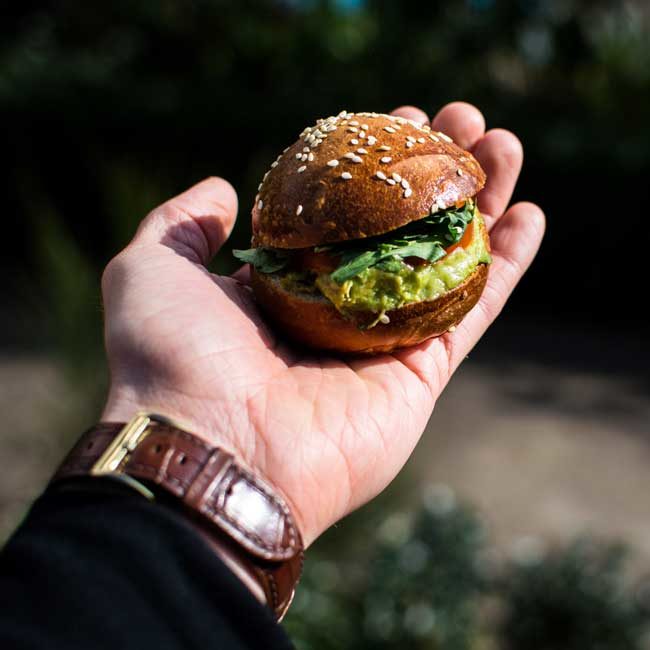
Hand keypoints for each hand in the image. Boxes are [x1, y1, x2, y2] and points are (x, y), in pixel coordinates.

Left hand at [101, 103, 543, 546]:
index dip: (372, 161)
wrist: (212, 450)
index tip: (400, 117)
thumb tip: (222, 187)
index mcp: (281, 283)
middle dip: (434, 172)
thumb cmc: (173, 356)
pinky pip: (474, 311)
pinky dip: (505, 265)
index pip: (341, 209)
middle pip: (400, 227)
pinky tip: (530, 215)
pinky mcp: (421, 376)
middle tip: (461, 122)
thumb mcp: (151, 269)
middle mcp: (335, 310)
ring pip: (446, 260)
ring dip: (480, 202)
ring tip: (502, 147)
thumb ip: (181, 224)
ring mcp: (382, 343)